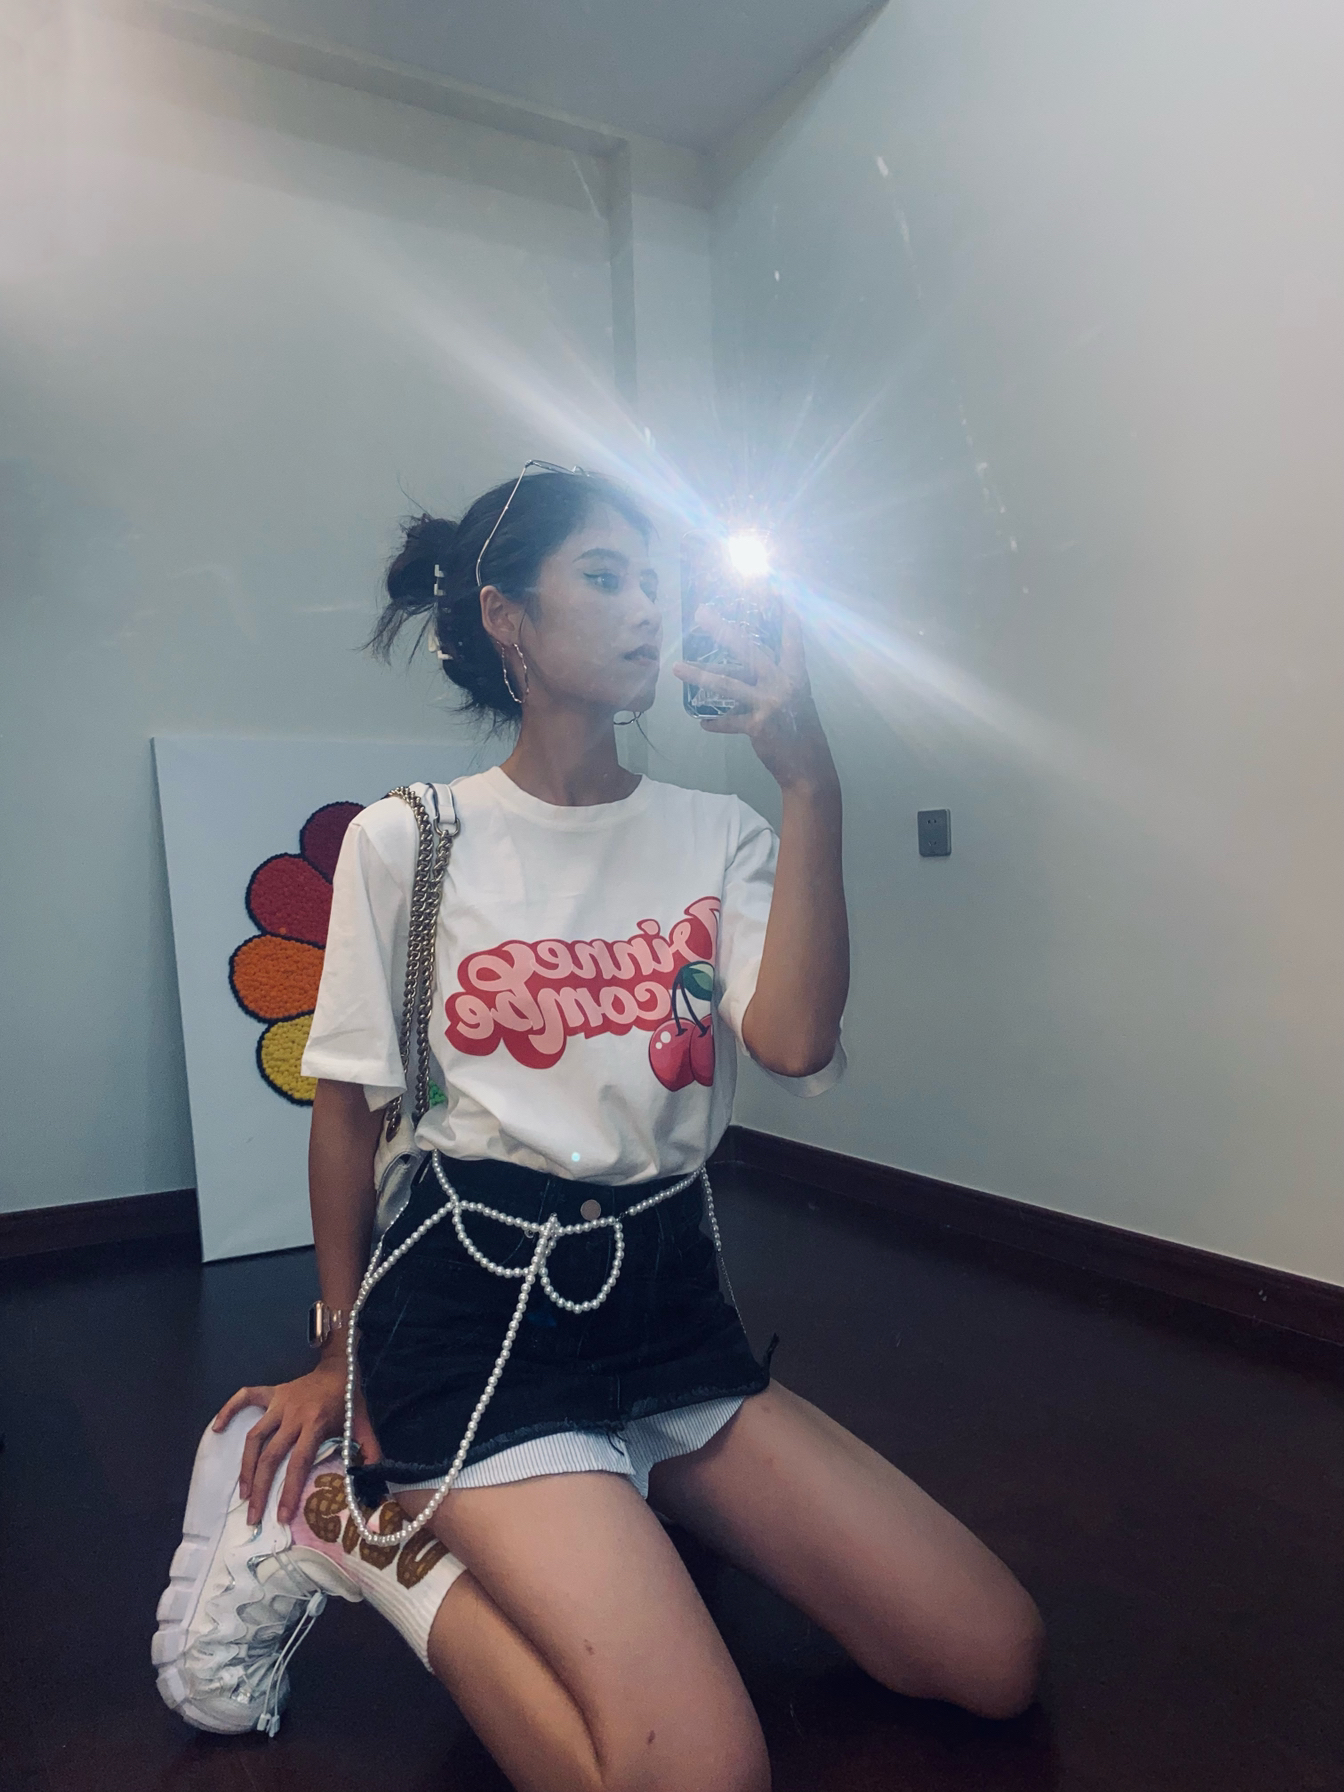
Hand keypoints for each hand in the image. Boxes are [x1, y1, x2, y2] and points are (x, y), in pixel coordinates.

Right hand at [212, 1356, 378, 1525]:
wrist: (340, 1365)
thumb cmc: (349, 1399)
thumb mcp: (362, 1424)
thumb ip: (369, 1450)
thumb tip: (375, 1480)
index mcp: (316, 1424)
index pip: (299, 1463)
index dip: (288, 1491)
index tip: (281, 1517)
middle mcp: (293, 1415)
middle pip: (271, 1456)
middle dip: (260, 1489)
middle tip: (253, 1517)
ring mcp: (279, 1402)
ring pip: (254, 1437)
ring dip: (245, 1466)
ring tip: (242, 1492)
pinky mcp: (271, 1392)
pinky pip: (245, 1397)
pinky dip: (229, 1410)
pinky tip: (216, 1429)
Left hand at [673, 604, 836, 791]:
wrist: (809, 767)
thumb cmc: (802, 730)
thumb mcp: (796, 699)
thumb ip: (775, 680)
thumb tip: (747, 669)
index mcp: (795, 674)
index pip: (790, 637)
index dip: (783, 613)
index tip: (773, 588)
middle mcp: (782, 684)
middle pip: (747, 650)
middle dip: (722, 629)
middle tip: (700, 612)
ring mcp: (769, 704)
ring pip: (727, 683)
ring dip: (699, 674)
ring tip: (676, 667)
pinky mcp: (757, 726)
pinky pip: (728, 721)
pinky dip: (715, 722)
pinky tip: (702, 722)